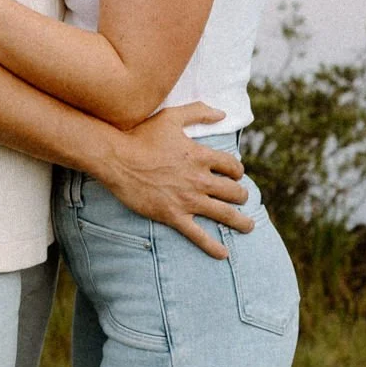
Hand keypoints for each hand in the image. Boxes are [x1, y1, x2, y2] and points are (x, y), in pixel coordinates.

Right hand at [98, 104, 250, 258]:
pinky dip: (212, 247)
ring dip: (240, 221)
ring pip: (224, 214)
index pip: (232, 166)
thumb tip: (222, 113)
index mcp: (201, 156)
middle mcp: (199, 179)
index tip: (235, 175)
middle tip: (242, 199)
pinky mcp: (173, 215)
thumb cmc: (141, 135)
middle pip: (234, 191)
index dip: (237, 171)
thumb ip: (198, 112)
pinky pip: (198, 235)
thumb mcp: (172, 117)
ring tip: (249, 227)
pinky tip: (223, 254)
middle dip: (242, 196)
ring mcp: (187, 200)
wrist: (116, 158)